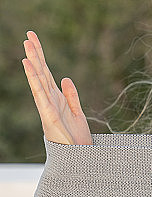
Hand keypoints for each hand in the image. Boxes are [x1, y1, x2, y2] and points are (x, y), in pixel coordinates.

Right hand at [22, 30, 92, 144]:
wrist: (79, 160)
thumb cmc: (76, 141)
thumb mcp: (77, 113)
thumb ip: (72, 96)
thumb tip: (65, 77)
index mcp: (57, 99)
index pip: (47, 73)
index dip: (41, 57)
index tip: (34, 40)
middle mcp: (50, 101)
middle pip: (41, 73)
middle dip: (36, 54)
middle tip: (29, 35)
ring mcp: (47, 107)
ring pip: (39, 81)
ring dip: (33, 63)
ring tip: (27, 46)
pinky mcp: (49, 115)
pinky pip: (40, 94)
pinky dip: (34, 79)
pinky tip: (29, 66)